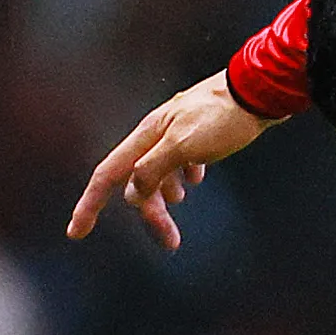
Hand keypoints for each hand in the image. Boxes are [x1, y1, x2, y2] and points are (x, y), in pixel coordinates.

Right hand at [68, 72, 271, 249]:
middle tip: (171, 242)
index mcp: (146, 136)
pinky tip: (197, 177)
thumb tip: (133, 193)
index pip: (108, 175)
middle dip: (150, 213)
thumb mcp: (185, 145)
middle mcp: (156, 135)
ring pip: (160, 174)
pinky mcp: (199, 135)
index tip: (77, 233)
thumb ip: (154, 168)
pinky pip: (181, 162)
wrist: (259, 92)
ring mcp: (177, 134)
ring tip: (181, 205)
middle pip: (138, 183)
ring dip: (166, 197)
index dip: (90, 205)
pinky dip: (184, 176)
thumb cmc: (224, 117)